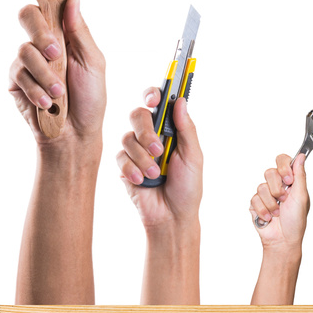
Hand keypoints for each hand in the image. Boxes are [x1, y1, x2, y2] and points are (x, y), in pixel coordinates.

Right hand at [9, 0, 105, 147]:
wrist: (75, 133)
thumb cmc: (90, 98)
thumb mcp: (93, 62)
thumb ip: (80, 31)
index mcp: (64, 34)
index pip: (50, 7)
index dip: (47, 3)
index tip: (57, 11)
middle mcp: (43, 43)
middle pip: (28, 17)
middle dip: (41, 35)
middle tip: (55, 53)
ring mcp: (28, 61)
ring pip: (25, 50)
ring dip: (45, 74)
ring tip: (59, 92)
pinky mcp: (16, 80)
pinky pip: (19, 74)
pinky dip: (36, 90)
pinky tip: (48, 103)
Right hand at [118, 90, 202, 227]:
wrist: (171, 217)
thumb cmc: (187, 187)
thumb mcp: (193, 157)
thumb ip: (186, 128)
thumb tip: (181, 100)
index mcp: (170, 130)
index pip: (158, 103)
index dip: (153, 95)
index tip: (154, 100)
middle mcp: (151, 136)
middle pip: (137, 115)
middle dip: (146, 131)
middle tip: (158, 149)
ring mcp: (136, 150)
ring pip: (127, 138)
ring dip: (142, 158)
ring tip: (155, 174)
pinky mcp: (124, 166)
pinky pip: (120, 157)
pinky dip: (132, 169)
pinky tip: (142, 181)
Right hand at [250, 152, 308, 249]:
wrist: (283, 240)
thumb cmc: (296, 221)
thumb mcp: (302, 196)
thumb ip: (300, 175)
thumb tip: (301, 156)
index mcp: (290, 181)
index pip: (282, 160)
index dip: (283, 167)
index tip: (288, 179)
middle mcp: (277, 185)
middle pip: (269, 172)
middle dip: (277, 189)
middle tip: (284, 199)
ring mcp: (265, 194)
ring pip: (261, 187)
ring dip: (271, 203)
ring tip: (277, 212)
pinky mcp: (255, 204)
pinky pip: (254, 199)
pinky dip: (263, 210)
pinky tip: (269, 218)